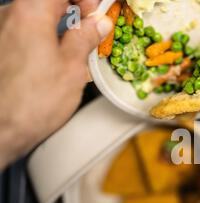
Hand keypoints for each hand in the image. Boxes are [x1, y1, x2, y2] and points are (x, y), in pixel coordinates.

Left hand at [0, 0, 112, 168]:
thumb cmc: (34, 102)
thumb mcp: (73, 68)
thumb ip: (85, 38)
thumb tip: (98, 23)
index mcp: (30, 12)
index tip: (95, 14)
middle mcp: (9, 15)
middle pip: (45, 2)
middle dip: (71, 11)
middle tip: (88, 32)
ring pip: (33, 18)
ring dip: (55, 27)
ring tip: (71, 53)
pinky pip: (21, 33)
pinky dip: (39, 39)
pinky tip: (49, 63)